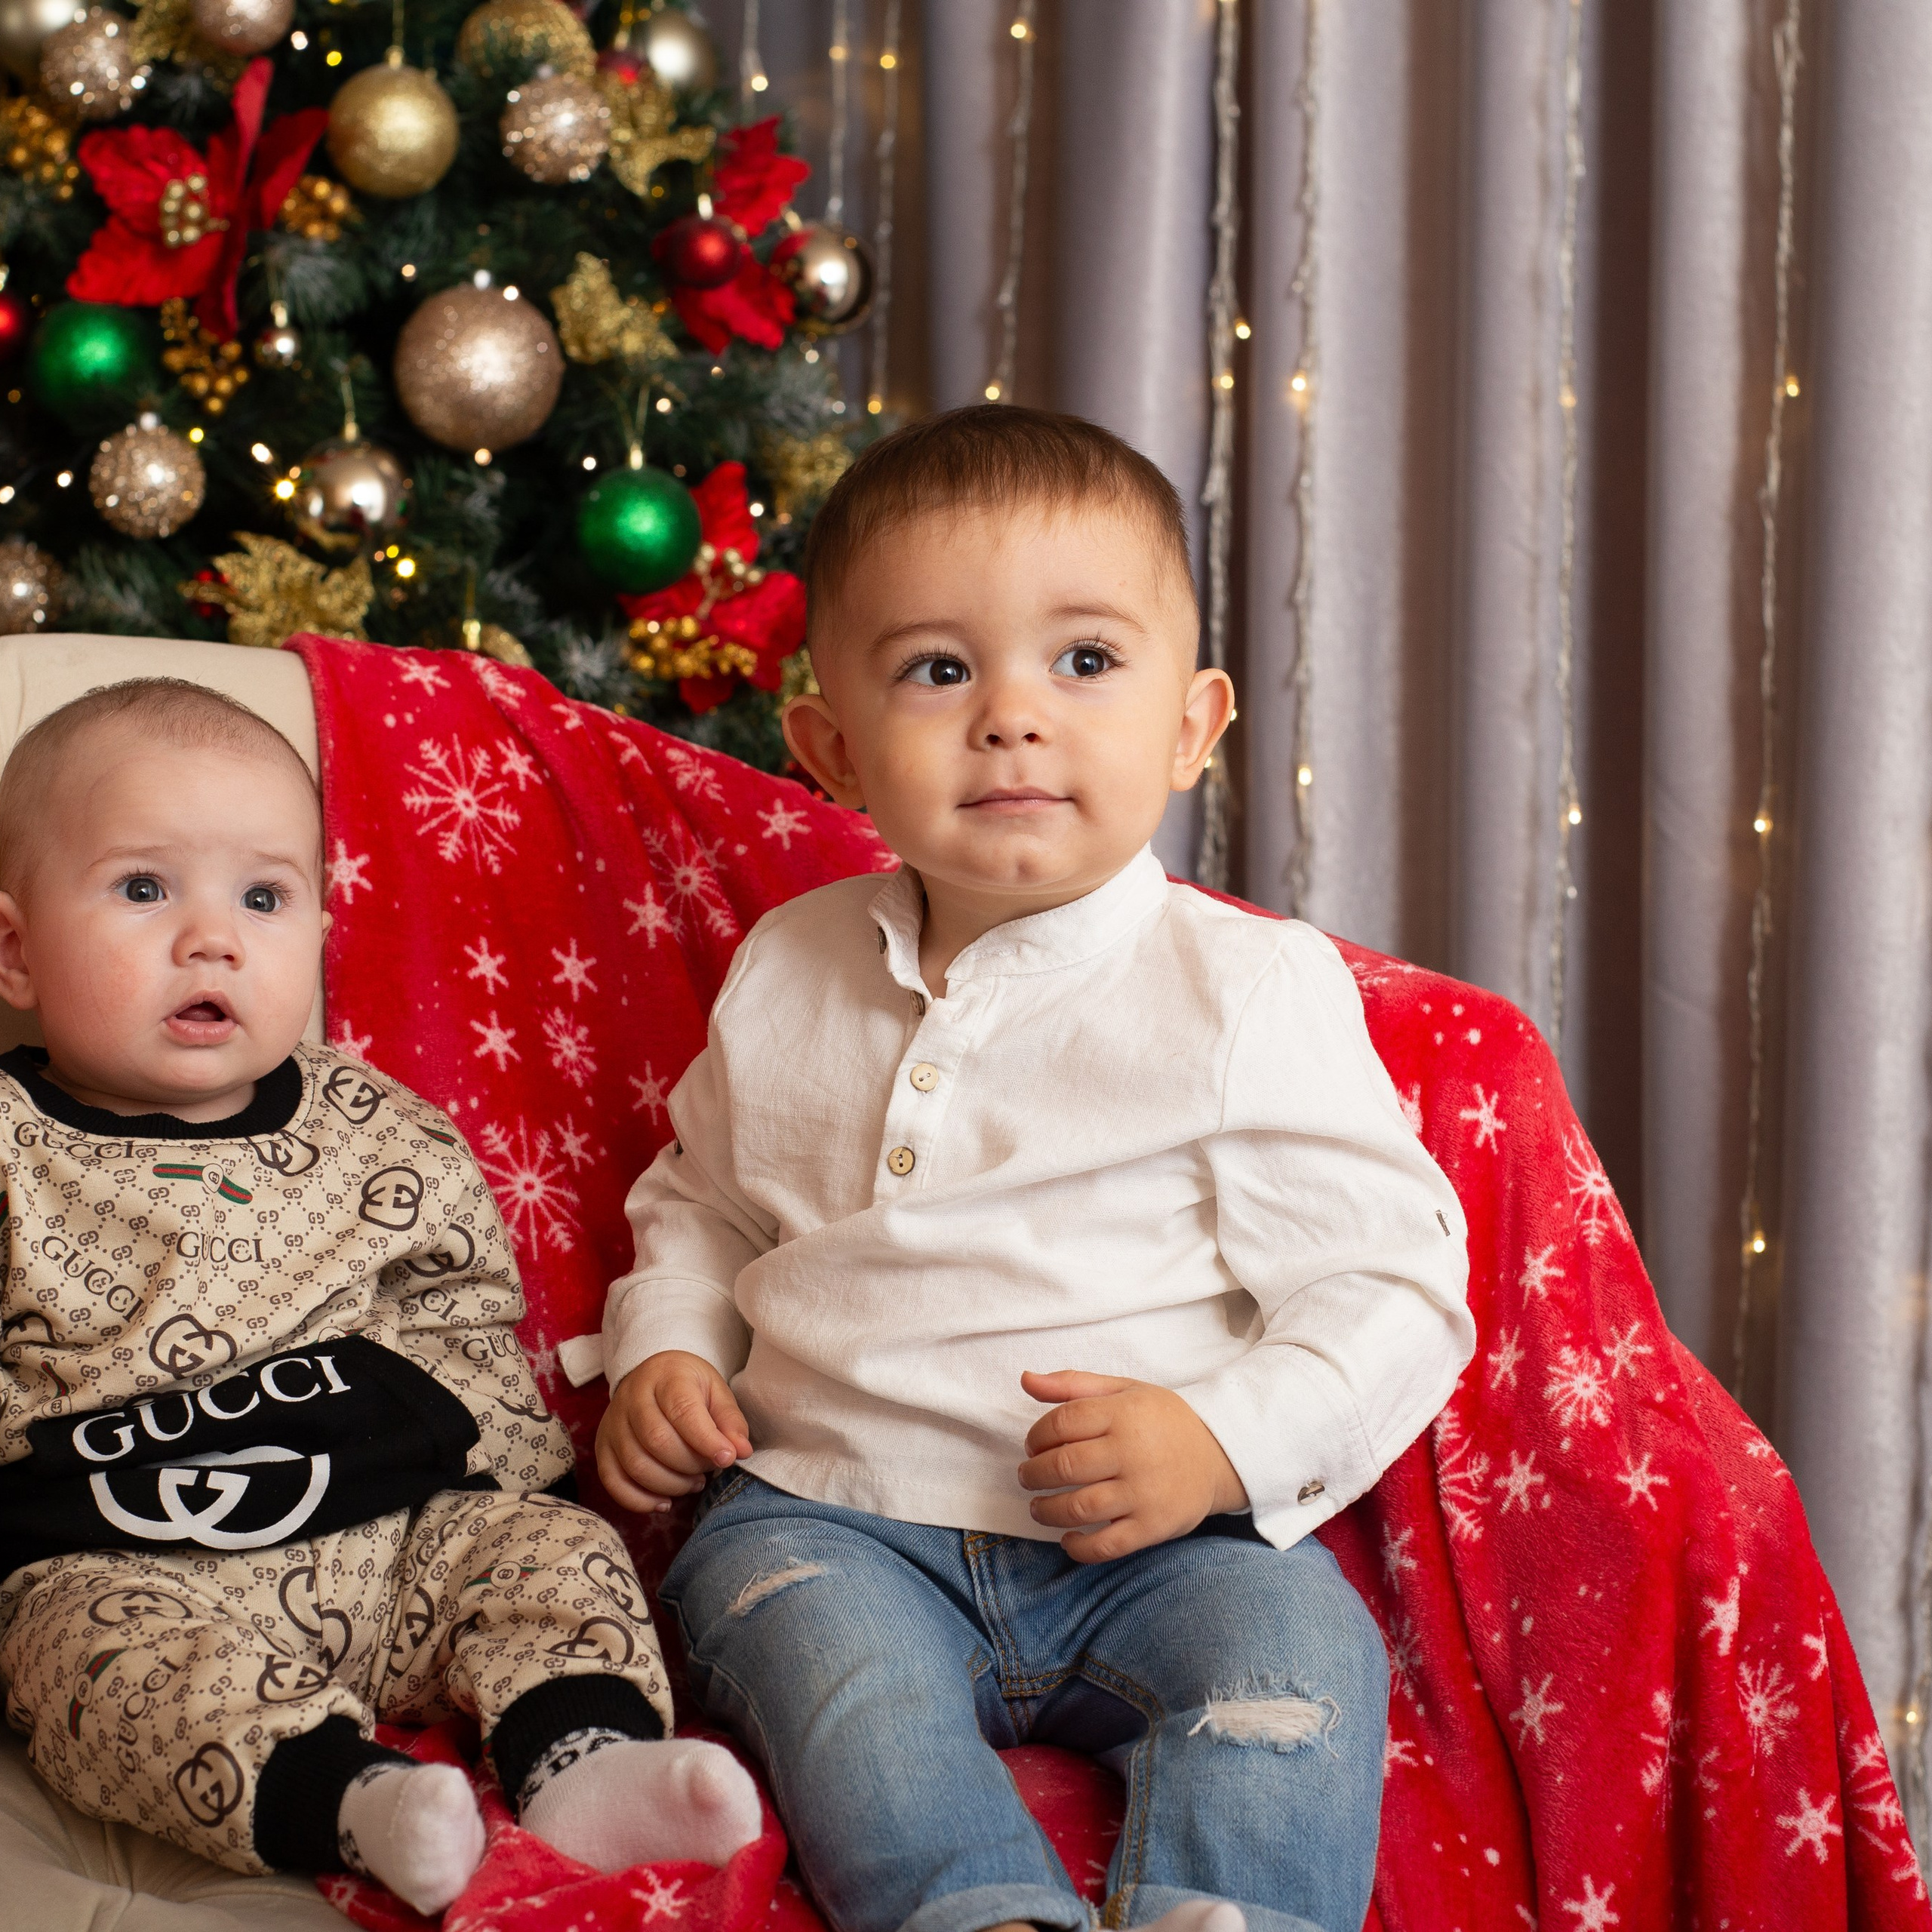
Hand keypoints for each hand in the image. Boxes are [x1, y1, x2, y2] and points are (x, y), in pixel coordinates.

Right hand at [596, 1350, 752, 1513]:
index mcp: (665, 1377)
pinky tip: (664, 1502)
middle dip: (690, 1465)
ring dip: (670, 1485)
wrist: (652, 1377)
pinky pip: (613, 1481)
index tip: (728, 1458)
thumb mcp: (716, 1392)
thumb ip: (730, 1421)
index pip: (682, 1411)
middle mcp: (632, 1398)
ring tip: (694, 1482)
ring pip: (636, 1465)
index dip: (706, 1440)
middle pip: (657, 1441)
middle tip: (708, 1469)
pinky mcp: (602, 1446)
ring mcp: (613, 1423)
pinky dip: (639, 1500)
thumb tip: (741, 1451)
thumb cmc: (689, 1386)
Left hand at [1017, 1370, 1248, 1562]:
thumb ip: (1073, 1384)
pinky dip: (1078, 1547)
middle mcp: (1132, 1452)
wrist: (1220, 1455)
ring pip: (1079, 1507)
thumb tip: (1025, 1380)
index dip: (1036, 1436)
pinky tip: (1068, 1537)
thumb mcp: (1124, 1390)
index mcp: (1123, 1413)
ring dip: (1046, 1511)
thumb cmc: (1163, 1421)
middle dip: (1033, 1474)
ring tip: (1038, 1506)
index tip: (1033, 1446)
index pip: (1062, 1423)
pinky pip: (1106, 1545)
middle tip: (1028, 1476)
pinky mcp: (1153, 1526)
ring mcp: (1143, 1492)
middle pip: (1064, 1465)